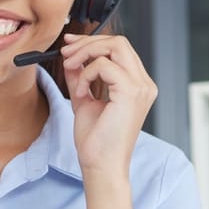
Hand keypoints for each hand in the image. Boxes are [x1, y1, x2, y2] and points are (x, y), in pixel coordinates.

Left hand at [61, 33, 156, 176]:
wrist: (101, 165)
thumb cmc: (97, 142)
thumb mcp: (85, 101)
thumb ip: (80, 78)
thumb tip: (72, 58)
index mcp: (137, 85)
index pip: (119, 50)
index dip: (93, 42)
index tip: (70, 46)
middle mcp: (143, 84)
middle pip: (119, 42)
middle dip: (87, 43)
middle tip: (66, 53)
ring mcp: (140, 87)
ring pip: (114, 47)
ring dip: (85, 54)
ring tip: (69, 69)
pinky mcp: (130, 92)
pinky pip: (104, 66)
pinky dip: (86, 74)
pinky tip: (81, 92)